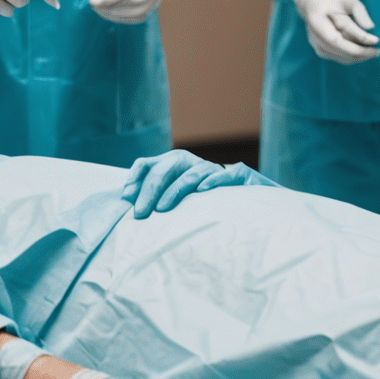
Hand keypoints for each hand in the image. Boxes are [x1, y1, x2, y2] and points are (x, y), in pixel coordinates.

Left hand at [120, 150, 263, 218]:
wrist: (254, 213)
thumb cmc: (209, 214)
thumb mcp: (179, 212)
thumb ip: (157, 209)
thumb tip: (129, 214)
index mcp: (177, 169)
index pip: (150, 163)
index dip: (136, 177)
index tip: (125, 199)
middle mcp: (196, 165)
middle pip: (169, 165)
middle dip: (151, 188)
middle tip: (140, 213)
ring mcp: (219, 170)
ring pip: (194, 170)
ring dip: (177, 188)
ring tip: (162, 208)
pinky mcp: (243, 177)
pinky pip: (229, 174)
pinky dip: (214, 181)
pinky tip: (203, 191)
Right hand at [287, 0, 378, 62]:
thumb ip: (359, 13)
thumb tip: (371, 29)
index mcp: (317, 19)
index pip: (339, 36)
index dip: (358, 40)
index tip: (376, 40)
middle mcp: (314, 35)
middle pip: (340, 49)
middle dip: (361, 52)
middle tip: (378, 50)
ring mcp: (316, 44)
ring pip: (340, 56)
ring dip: (358, 57)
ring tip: (373, 51)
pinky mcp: (320, 49)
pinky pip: (338, 57)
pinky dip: (352, 57)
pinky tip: (363, 52)